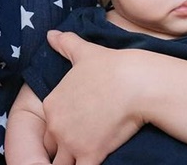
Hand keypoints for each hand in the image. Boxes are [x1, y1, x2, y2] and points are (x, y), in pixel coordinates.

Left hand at [42, 31, 145, 164]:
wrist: (137, 82)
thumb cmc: (113, 66)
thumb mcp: (85, 52)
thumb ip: (66, 45)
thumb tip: (51, 34)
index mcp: (52, 104)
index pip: (49, 126)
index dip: (64, 128)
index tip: (81, 125)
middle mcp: (56, 126)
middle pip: (54, 147)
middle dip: (65, 147)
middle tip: (83, 141)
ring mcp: (72, 142)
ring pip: (63, 163)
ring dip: (73, 159)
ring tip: (87, 152)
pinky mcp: (90, 155)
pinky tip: (96, 160)